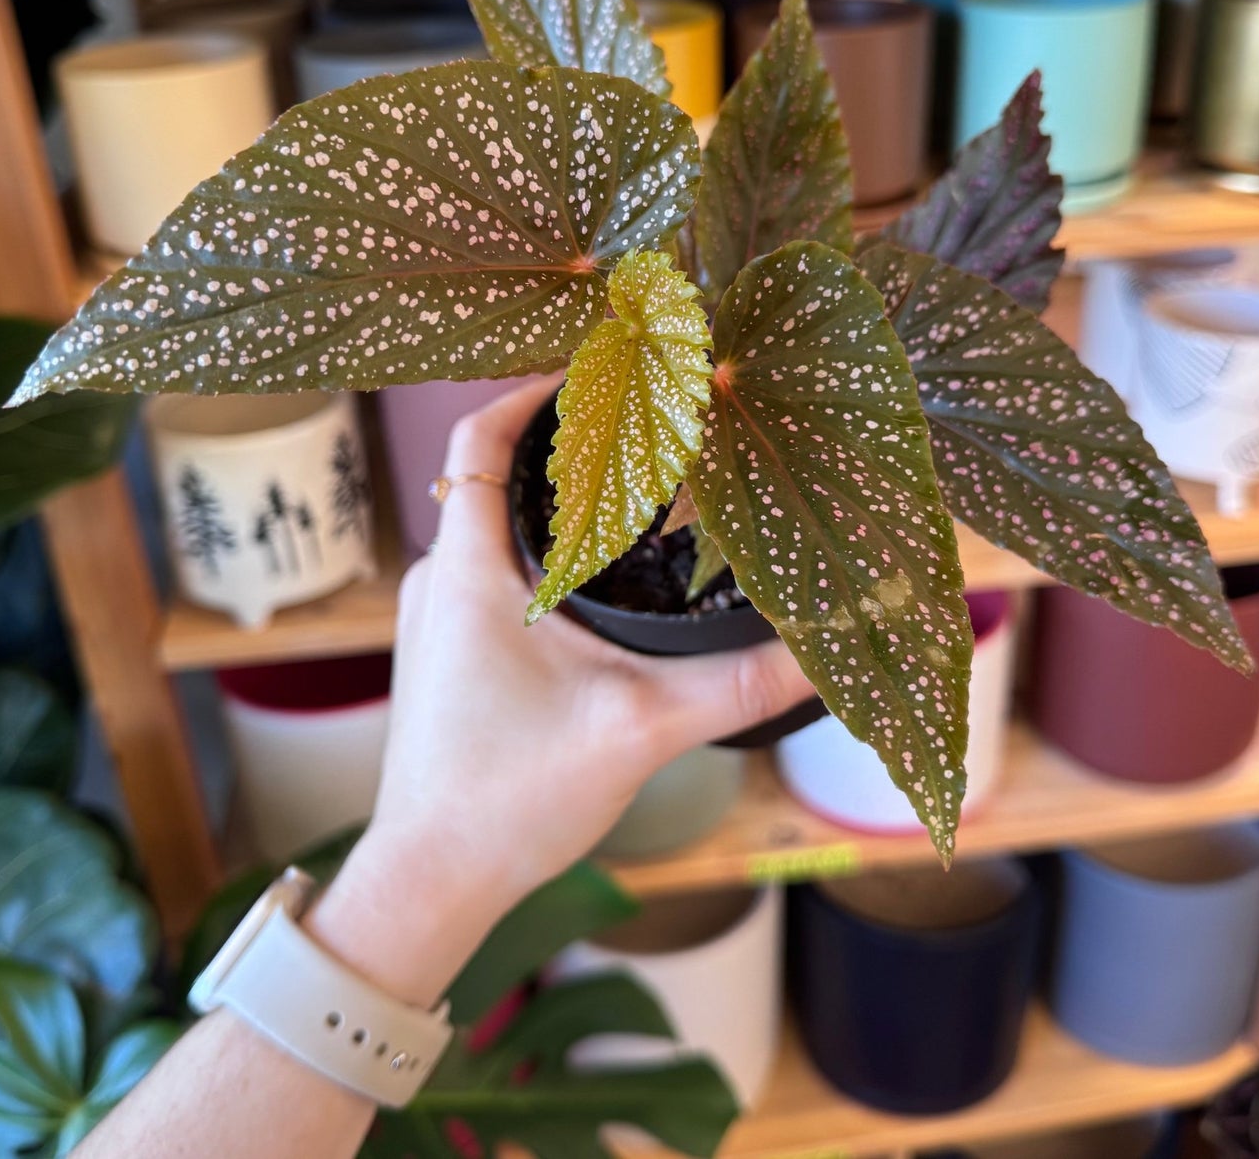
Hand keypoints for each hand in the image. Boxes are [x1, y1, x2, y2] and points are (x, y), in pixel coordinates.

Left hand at [313, 379, 811, 999]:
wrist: (431, 881)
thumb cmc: (507, 797)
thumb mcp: (637, 727)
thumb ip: (738, 682)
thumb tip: (827, 643)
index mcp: (468, 570)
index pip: (476, 440)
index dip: (526, 393)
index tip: (592, 376)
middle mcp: (438, 582)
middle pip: (490, 477)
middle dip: (560, 447)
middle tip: (639, 435)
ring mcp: (435, 622)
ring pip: (491, 531)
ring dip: (551, 509)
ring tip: (630, 501)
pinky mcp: (445, 659)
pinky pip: (488, 578)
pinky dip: (538, 560)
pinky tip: (597, 587)